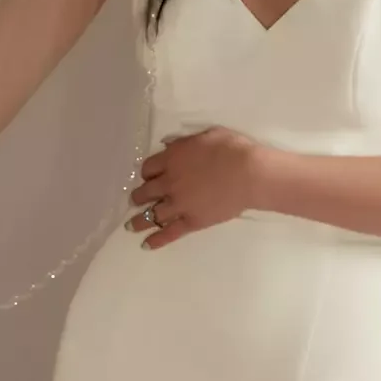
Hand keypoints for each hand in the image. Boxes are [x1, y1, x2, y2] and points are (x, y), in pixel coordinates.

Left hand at [125, 128, 262, 247]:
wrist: (249, 173)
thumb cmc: (232, 149)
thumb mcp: (206, 135)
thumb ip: (185, 142)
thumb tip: (170, 146)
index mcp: (172, 159)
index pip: (148, 168)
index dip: (146, 173)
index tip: (148, 177)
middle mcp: (169, 182)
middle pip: (145, 192)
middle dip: (138, 197)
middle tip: (136, 200)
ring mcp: (179, 204)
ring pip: (152, 214)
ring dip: (138, 220)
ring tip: (130, 226)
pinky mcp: (192, 221)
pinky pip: (169, 232)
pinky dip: (156, 239)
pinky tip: (146, 244)